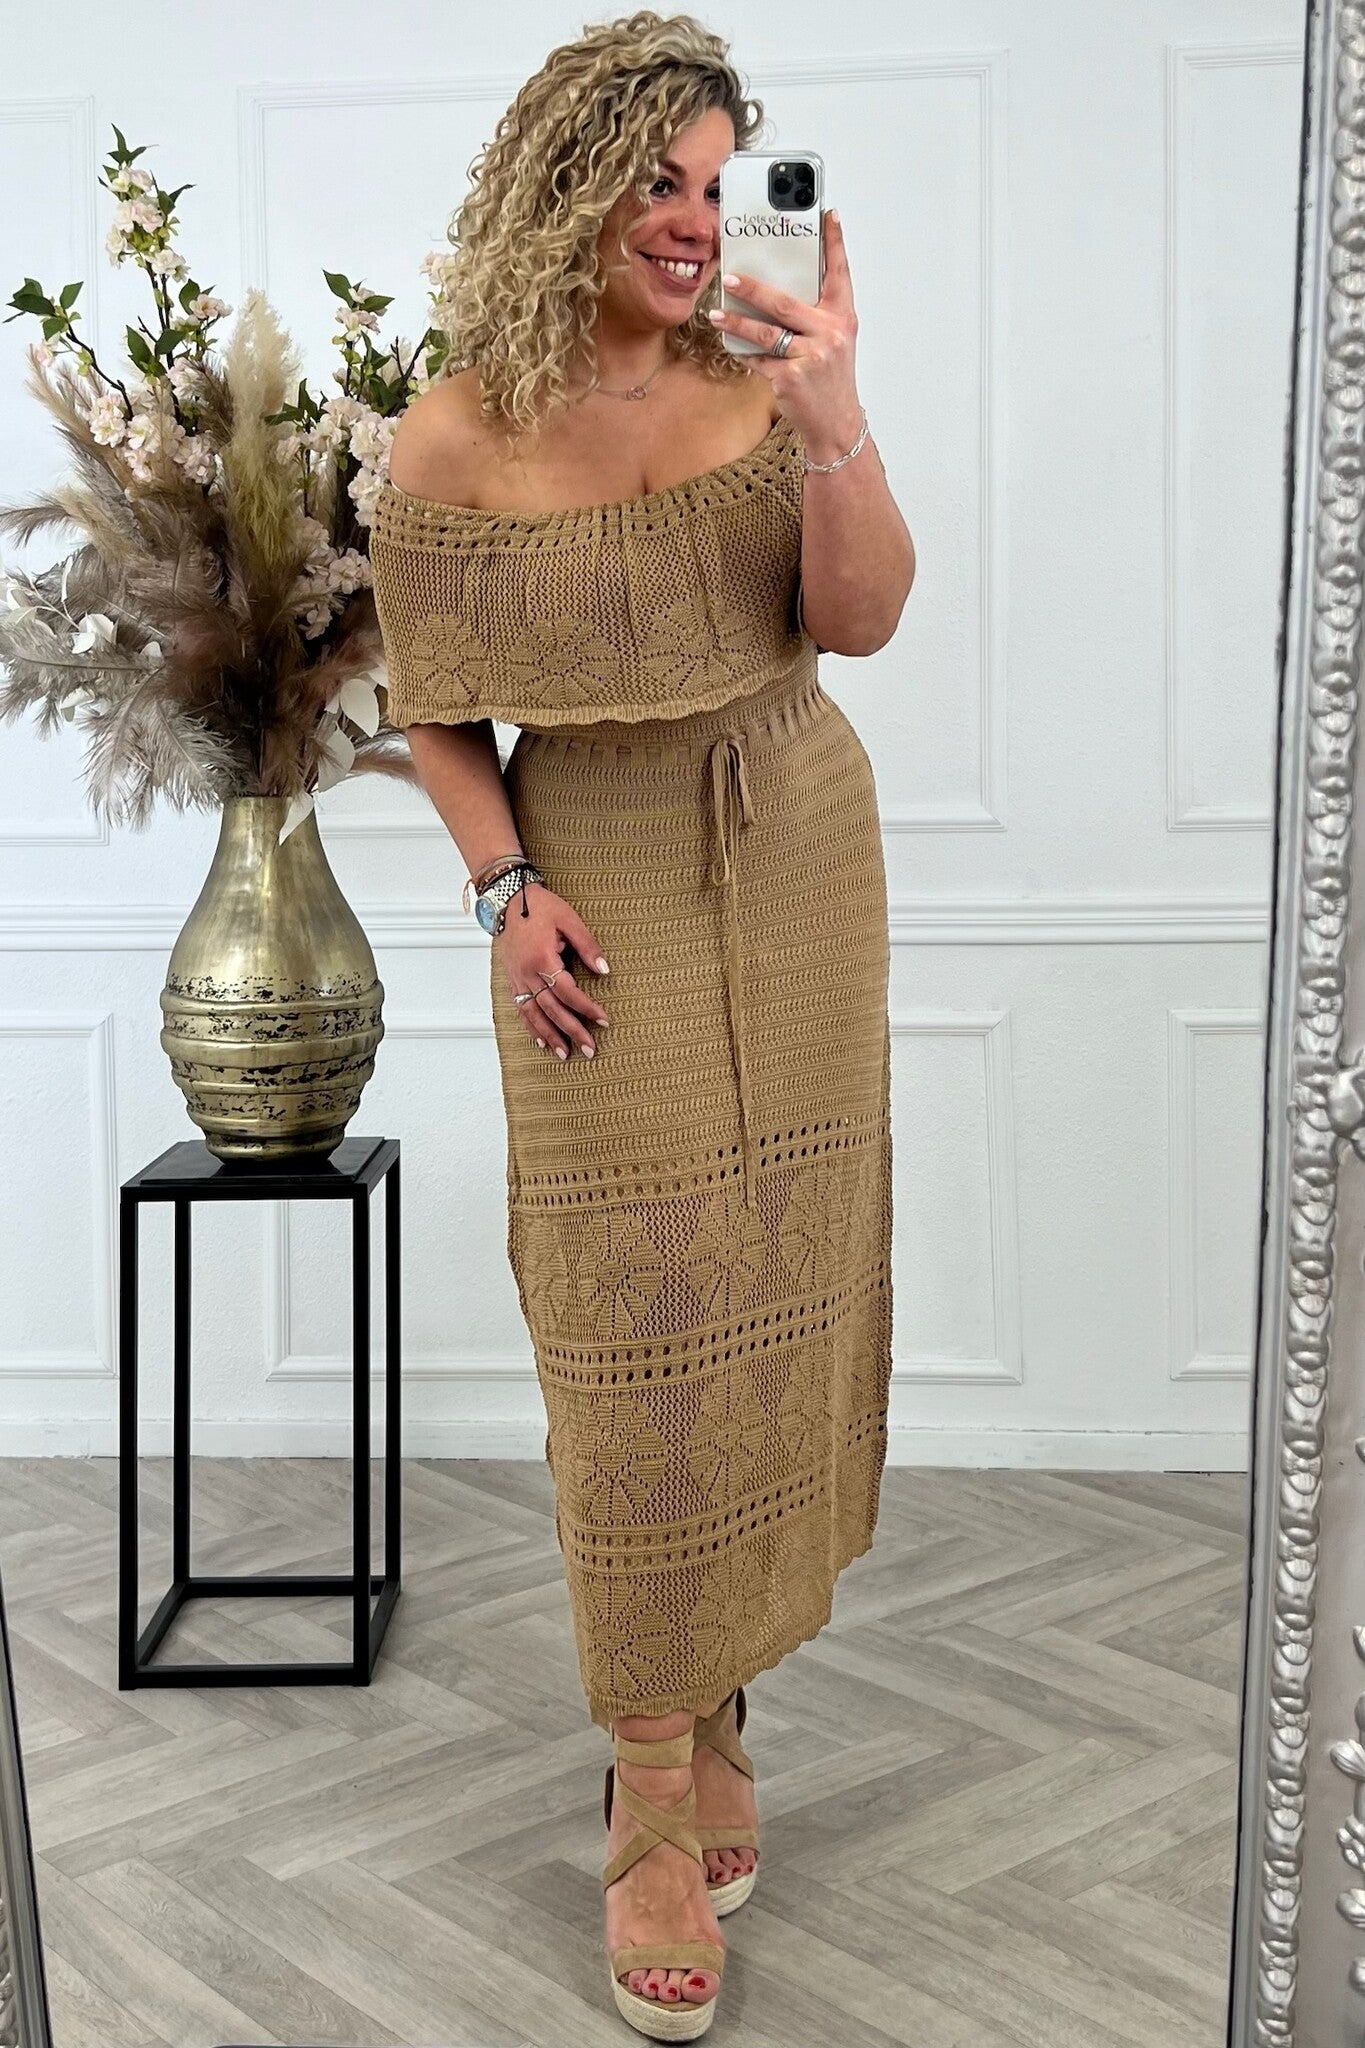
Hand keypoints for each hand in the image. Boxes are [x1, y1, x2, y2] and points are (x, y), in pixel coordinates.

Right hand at [496, 882, 609, 1058]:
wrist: (508, 900)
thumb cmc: (540, 907)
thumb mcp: (569, 920)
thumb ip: (587, 946)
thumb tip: (605, 970)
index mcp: (542, 959)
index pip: (568, 992)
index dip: (587, 1008)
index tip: (604, 1020)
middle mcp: (527, 974)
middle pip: (552, 1010)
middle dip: (572, 1031)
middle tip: (590, 1049)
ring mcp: (517, 979)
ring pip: (534, 1014)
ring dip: (550, 1036)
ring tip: (566, 1055)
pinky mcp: (512, 981)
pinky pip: (521, 1010)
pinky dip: (532, 1027)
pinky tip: (542, 1041)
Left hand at [708, 208, 862, 461]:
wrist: (836, 423)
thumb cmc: (832, 379)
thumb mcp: (835, 341)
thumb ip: (816, 314)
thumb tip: (780, 289)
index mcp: (842, 318)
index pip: (839, 274)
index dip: (834, 243)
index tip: (828, 216)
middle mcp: (830, 334)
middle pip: (784, 303)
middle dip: (753, 289)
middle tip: (730, 277)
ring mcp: (810, 357)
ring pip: (765, 333)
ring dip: (736, 323)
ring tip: (716, 313)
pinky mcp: (791, 378)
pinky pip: (759, 360)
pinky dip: (744, 353)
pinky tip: (731, 346)